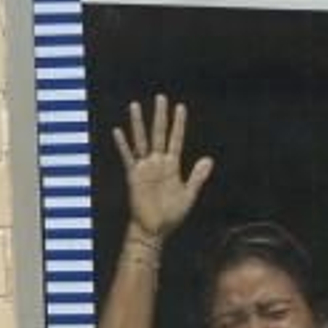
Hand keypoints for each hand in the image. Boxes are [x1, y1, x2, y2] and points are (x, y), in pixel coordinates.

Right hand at [111, 94, 214, 239]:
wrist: (155, 230)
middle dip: (160, 115)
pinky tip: (118, 131)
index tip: (180, 107)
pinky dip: (123, 145)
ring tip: (135, 105)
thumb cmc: (171, 215)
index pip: (176, 139)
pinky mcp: (134, 176)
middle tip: (161, 97)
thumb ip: (197, 176)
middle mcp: (158, 162)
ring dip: (139, 123)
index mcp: (172, 165)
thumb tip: (209, 159)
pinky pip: (128, 157)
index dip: (178, 123)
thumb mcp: (189, 194)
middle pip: (159, 133)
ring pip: (142, 140)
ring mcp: (145, 168)